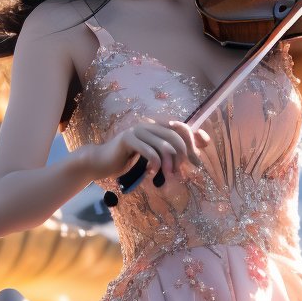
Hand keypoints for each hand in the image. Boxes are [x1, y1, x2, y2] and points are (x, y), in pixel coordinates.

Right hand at [85, 117, 210, 182]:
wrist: (102, 162)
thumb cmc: (128, 162)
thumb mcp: (152, 157)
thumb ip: (169, 154)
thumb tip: (195, 157)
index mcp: (156, 126)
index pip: (182, 128)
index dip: (195, 139)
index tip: (199, 158)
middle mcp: (149, 124)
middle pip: (176, 137)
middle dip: (183, 156)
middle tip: (181, 173)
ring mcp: (138, 130)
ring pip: (164, 145)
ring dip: (169, 165)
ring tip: (166, 176)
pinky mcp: (128, 139)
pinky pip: (150, 152)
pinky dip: (154, 165)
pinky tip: (150, 174)